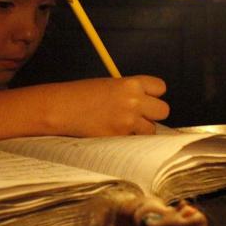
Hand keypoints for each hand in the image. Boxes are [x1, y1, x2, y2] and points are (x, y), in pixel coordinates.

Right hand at [49, 76, 169, 135]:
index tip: (147, 98)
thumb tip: (145, 102)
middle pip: (163, 110)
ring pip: (151, 130)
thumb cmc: (81, 95)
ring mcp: (128, 121)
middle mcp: (134, 101)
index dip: (154, 94)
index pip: (160, 87)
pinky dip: (128, 140)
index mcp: (131, 84)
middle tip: (139, 115)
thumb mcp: (109, 84)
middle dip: (153, 114)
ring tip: (125, 126)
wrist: (62, 108)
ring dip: (142, 130)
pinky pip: (135, 142)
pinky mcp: (120, 138)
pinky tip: (115, 133)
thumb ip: (129, 91)